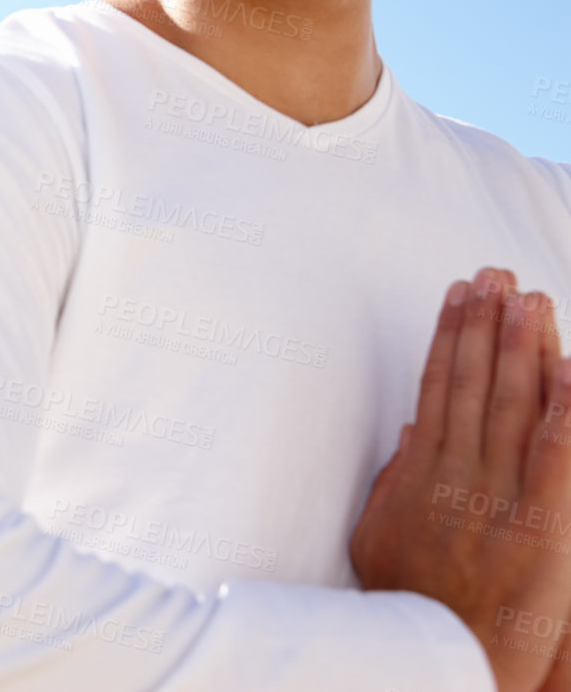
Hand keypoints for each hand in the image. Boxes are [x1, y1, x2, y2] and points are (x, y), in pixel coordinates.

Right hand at [350, 269, 570, 691]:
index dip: (449, 336)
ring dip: (522, 347)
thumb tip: (412, 433)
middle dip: (485, 324)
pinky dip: (564, 406)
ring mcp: (498, 496)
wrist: (442, 657)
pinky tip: (570, 367)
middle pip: (473, 382)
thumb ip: (395, 483)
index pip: (438, 387)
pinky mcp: (542, 524)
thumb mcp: (377, 537)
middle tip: (495, 274)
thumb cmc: (408, 604)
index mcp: (419, 473)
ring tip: (529, 299)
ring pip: (512, 404)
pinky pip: (557, 452)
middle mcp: (457, 473)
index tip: (458, 294)